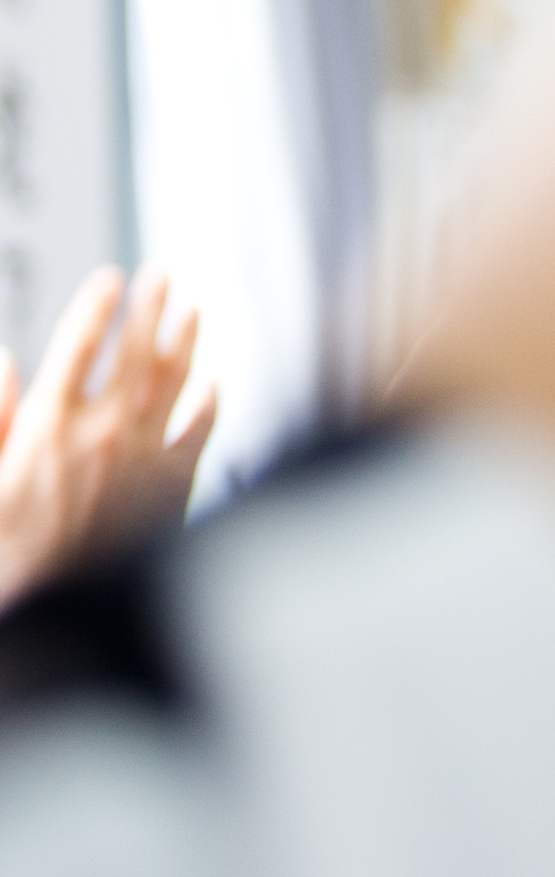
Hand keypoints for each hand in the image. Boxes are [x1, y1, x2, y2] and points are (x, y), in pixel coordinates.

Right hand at [0, 267, 217, 602]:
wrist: (54, 602)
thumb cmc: (10, 541)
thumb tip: (7, 362)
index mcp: (50, 424)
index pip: (78, 344)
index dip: (97, 305)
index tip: (110, 278)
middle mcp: (105, 433)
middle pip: (135, 352)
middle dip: (150, 307)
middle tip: (162, 274)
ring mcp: (144, 457)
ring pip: (174, 383)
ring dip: (185, 341)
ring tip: (191, 308)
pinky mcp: (172, 486)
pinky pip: (200, 433)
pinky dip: (208, 402)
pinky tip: (213, 382)